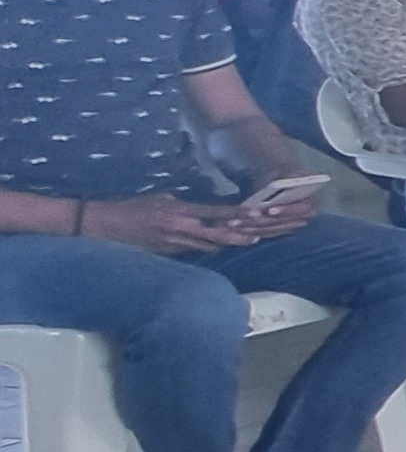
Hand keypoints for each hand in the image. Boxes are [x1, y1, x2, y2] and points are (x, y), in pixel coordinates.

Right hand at [78, 191, 248, 252]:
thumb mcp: (160, 198)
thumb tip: (200, 210)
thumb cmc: (131, 206)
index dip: (237, 214)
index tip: (256, 213)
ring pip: (207, 247)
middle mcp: (179, 229)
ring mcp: (173, 244)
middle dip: (238, 237)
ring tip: (242, 240)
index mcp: (178, 210)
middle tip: (256, 237)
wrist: (103, 225)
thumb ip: (183, 205)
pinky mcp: (166, 254)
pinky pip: (191, 252)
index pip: (215, 213)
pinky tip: (214, 246)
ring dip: (223, 244)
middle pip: (217, 236)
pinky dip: (204, 248)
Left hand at [225, 178, 324, 236]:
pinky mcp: (277, 231)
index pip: (302, 209)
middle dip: (261, 221)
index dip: (286, 210)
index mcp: (312, 202)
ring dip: (250, 228)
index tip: (270, 210)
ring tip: (233, 223)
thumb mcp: (287, 172)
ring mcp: (291, 226)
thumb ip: (288, 177)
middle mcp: (304, 217)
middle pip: (282, 223)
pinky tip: (235, 227)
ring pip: (270, 230)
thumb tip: (284, 181)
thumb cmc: (284, 175)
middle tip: (243, 219)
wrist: (282, 182)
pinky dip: (249, 231)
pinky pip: (263, 234)